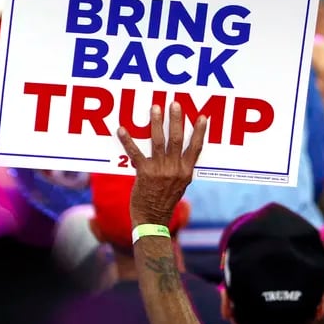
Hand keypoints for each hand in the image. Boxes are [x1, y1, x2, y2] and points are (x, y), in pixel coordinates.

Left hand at [118, 103, 205, 226]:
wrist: (152, 220)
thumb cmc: (165, 202)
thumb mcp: (180, 185)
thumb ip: (181, 168)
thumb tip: (183, 151)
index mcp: (186, 172)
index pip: (196, 147)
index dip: (199, 131)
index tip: (201, 116)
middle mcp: (175, 170)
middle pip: (177, 139)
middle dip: (176, 120)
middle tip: (174, 103)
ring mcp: (160, 171)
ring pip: (158, 141)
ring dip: (156, 123)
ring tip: (154, 108)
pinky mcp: (144, 173)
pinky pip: (135, 153)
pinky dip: (128, 140)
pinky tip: (121, 129)